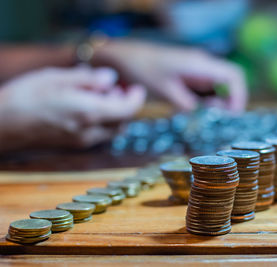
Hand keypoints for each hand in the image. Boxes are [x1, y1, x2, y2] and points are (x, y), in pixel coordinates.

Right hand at [0, 67, 145, 150]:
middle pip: (124, 122)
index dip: (137, 98)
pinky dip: (103, 122)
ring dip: (115, 114)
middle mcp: (90, 131)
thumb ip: (89, 79)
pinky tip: (87, 107)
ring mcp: (82, 141)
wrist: (1, 126)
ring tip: (100, 96)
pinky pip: (99, 135)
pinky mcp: (73, 145)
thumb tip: (111, 78)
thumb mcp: (57, 78)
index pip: (129, 110)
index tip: (136, 87)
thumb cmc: (25, 97)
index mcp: (90, 113)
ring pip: (113, 131)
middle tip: (116, 88)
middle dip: (126, 105)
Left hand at [94, 41, 246, 111]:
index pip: (233, 75)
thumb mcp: (164, 90)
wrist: (126, 58)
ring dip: (220, 103)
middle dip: (231, 102)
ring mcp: (197, 68)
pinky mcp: (190, 74)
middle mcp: (202, 64)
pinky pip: (208, 87)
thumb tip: (201, 115)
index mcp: (199, 64)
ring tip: (208, 119)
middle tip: (221, 121)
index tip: (233, 115)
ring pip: (220, 86)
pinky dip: (209, 100)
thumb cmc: (143, 70)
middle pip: (230, 81)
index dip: (239, 95)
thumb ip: (185, 103)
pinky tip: (198, 111)